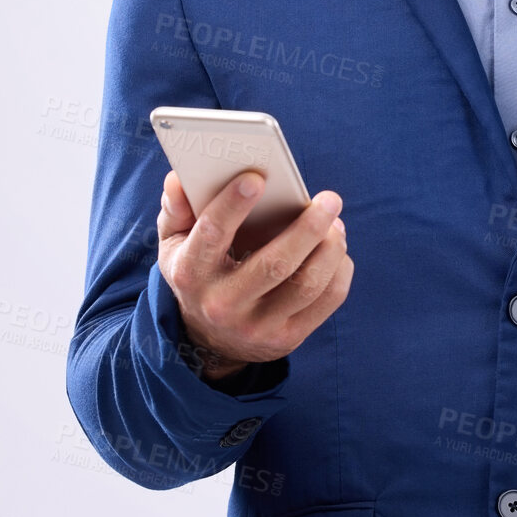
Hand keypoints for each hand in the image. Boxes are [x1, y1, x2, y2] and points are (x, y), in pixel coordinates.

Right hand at [157, 168, 352, 378]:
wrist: (212, 340)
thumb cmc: (200, 272)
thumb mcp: (176, 243)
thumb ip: (177, 209)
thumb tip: (178, 179)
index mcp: (192, 273)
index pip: (212, 235)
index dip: (233, 204)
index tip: (257, 177)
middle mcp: (223, 305)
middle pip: (275, 264)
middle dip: (308, 228)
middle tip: (329, 199)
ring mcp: (257, 326)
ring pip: (306, 284)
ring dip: (330, 248)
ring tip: (335, 221)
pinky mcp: (288, 338)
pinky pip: (327, 301)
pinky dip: (340, 269)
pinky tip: (336, 248)